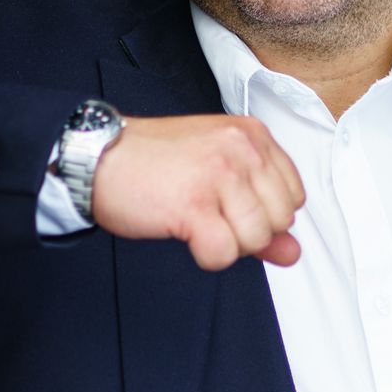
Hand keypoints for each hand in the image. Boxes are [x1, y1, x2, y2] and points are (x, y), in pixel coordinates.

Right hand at [90, 113, 304, 270]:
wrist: (97, 158)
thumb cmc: (153, 164)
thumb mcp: (218, 177)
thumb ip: (261, 213)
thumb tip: (293, 252)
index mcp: (253, 135)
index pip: (294, 197)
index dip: (265, 215)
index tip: (230, 206)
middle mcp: (242, 149)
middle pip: (280, 221)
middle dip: (248, 232)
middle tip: (209, 214)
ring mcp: (220, 174)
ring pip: (256, 240)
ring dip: (225, 244)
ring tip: (194, 220)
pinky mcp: (195, 203)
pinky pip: (224, 253)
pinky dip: (207, 256)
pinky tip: (186, 233)